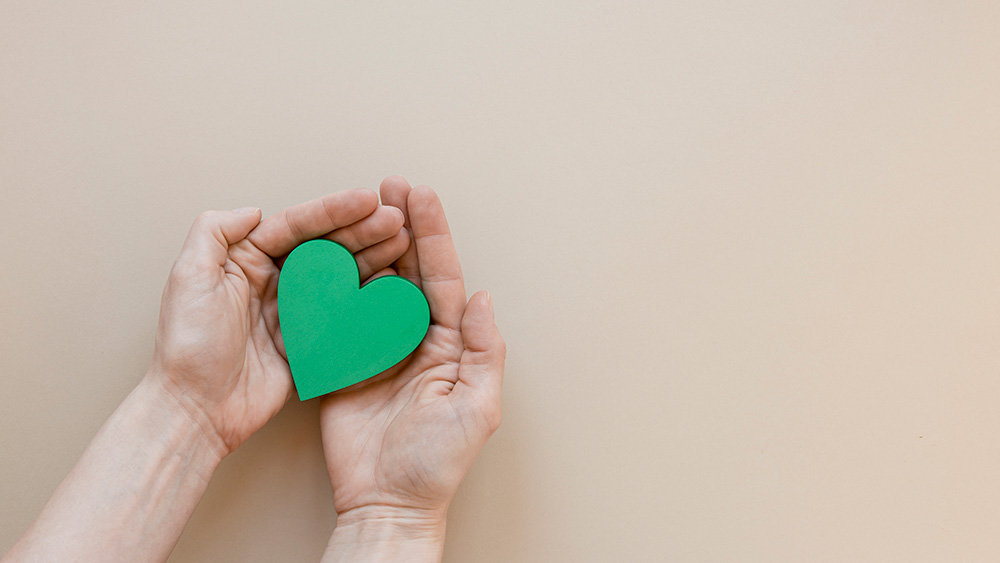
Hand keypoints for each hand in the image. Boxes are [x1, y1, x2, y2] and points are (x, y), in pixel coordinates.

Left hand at [147, 189, 409, 455]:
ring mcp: (294, 313)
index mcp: (246, 260)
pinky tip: (392, 287)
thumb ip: (214, 232)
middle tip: (396, 221)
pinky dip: (369, 300)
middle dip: (362, 230)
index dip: (333, 211)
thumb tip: (255, 209)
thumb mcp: (189, 278)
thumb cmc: (188, 346)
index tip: (367, 200)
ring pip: (341, 277)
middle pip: (326, 247)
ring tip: (403, 244)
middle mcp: (273, 282)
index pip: (296, 226)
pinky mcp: (310, 343)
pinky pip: (345, 315)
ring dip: (372, 258)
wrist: (197, 410)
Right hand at [319, 177, 505, 559]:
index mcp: (450, 343)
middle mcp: (415, 338)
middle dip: (400, 225)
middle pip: (408, 270)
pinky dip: (333, 285)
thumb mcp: (476, 408)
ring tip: (358, 207)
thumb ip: (484, 351)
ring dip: (367, 245)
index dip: (432, 234)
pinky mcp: (344, 363)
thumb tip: (484, 298)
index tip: (419, 194)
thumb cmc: (436, 464)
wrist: (386, 501)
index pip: (442, 277)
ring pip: (373, 284)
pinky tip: (327, 256)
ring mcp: (377, 348)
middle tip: (388, 183)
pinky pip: (339, 316)